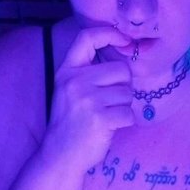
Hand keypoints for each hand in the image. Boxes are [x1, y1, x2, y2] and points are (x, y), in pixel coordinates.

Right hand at [42, 26, 134, 170]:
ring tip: (104, 116)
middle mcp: (75, 82)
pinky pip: (129, 114)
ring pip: (127, 93)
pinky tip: (108, 128)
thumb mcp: (69, 90)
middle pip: (121, 70)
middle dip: (122, 87)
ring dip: (122, 107)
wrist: (60, 156)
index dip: (110, 33)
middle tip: (108, 103)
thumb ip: (88, 71)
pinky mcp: (100, 118)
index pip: (87, 38)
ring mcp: (87, 100)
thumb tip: (124, 52)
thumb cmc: (71, 122)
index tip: (125, 40)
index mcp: (67, 71)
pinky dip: (124, 122)